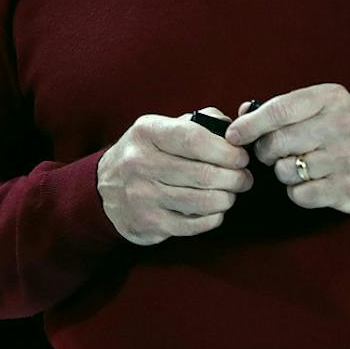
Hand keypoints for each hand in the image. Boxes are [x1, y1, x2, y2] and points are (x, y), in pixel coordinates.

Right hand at [96, 109, 252, 245]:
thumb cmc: (146, 155)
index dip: (226, 150)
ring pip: (202, 202)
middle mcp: (140, 162)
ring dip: (227, 199)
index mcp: (146, 132)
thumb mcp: (161, 129)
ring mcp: (142, 195)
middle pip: (203, 174)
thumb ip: (198, 123)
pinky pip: (193, 224)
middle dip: (235, 178)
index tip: (241, 157)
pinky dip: (213, 218)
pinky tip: (216, 211)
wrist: (105, 189)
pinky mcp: (148, 222)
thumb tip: (234, 129)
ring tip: (231, 194)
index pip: (194, 139)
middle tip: (244, 179)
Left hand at [225, 84, 349, 214]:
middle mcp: (342, 126)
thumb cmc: (346, 128)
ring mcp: (348, 158)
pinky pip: (300, 195)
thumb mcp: (322, 106)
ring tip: (301, 167)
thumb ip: (284, 108)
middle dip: (266, 152)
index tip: (233, 135)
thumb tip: (242, 113)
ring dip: (285, 172)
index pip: (279, 110)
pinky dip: (298, 192)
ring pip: (286, 171)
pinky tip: (312, 183)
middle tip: (275, 154)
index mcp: (330, 99)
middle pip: (277, 143)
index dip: (249, 125)